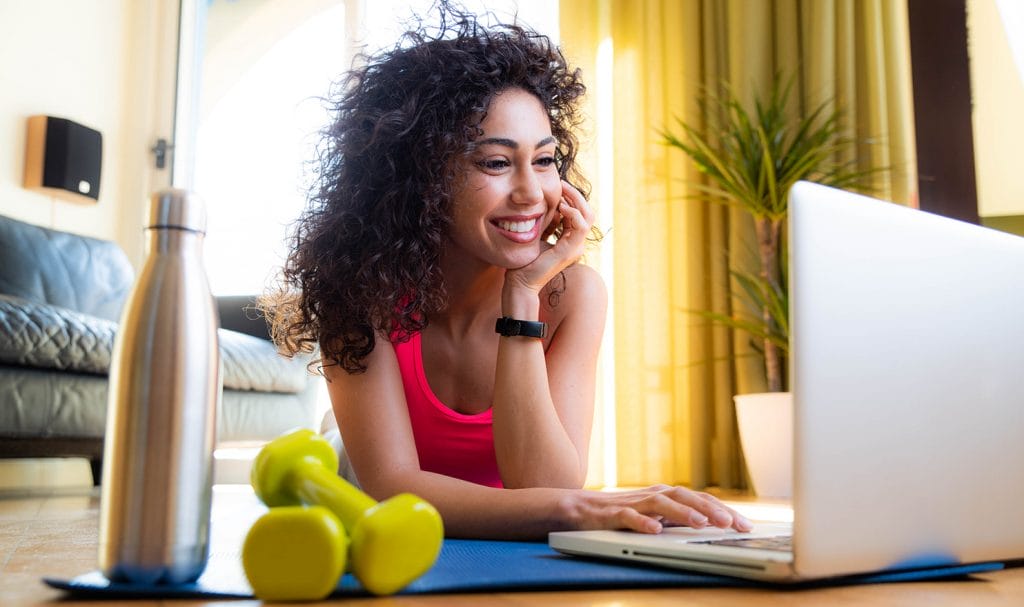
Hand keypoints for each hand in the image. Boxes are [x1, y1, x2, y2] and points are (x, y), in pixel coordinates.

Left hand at [504, 181, 593, 294]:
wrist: (520, 282)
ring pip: (588, 217)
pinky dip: (573, 213)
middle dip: (575, 195)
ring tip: (562, 191)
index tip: (559, 185)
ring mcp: (575, 248)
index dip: (571, 197)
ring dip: (576, 200)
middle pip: (588, 212)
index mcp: (570, 240)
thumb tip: (550, 205)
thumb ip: (547, 222)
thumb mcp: (538, 235)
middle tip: (562, 183)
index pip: (580, 213)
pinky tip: (561, 206)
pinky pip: (580, 227)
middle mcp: (576, 244)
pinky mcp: (569, 251)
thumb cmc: (525, 261)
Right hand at [560, 485, 753, 533]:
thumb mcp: (655, 516)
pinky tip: (654, 530)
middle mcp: (653, 496)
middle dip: (711, 510)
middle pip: (686, 497)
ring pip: (662, 504)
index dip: (724, 511)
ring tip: (702, 524)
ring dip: (683, 513)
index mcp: (666, 496)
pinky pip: (628, 517)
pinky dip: (642, 522)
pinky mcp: (612, 514)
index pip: (700, 500)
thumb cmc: (620, 513)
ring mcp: (633, 503)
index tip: (746, 525)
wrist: (579, 508)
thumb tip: (712, 525)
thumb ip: (678, 518)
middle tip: (731, 524)